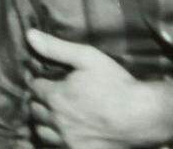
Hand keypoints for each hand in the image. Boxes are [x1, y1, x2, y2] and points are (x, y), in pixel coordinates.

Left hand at [26, 29, 164, 148]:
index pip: (35, 87)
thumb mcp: (87, 57)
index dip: (39, 81)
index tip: (45, 79)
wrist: (143, 117)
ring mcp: (67, 140)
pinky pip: (56, 147)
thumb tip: (29, 35)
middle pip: (35, 110)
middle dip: (40, 101)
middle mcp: (57, 121)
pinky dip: (57, 139)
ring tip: (55, 115)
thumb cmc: (117, 84)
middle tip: (49, 96)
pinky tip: (67, 132)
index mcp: (55, 97)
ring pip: (42, 132)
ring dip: (45, 122)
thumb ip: (56, 48)